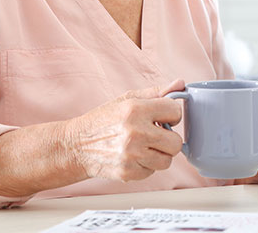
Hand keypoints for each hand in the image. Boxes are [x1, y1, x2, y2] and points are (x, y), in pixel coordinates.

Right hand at [65, 79, 185, 182]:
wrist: (76, 146)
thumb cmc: (103, 120)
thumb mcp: (127, 99)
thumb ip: (156, 92)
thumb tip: (180, 84)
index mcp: (135, 109)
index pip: (175, 111)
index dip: (171, 115)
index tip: (162, 118)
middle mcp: (135, 132)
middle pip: (176, 142)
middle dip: (168, 139)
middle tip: (155, 135)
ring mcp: (132, 155)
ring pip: (167, 160)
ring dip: (158, 154)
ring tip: (143, 146)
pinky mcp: (128, 172)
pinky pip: (152, 172)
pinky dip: (145, 166)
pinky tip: (133, 157)